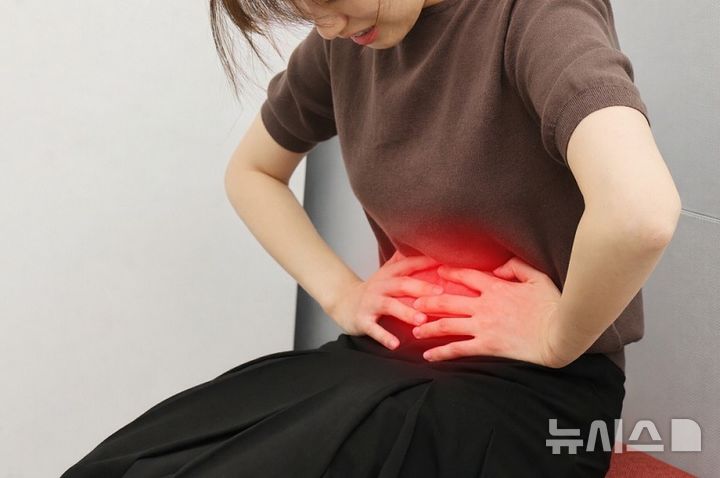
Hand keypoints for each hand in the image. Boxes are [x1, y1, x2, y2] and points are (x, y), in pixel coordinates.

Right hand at [327, 250, 444, 350]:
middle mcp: (380, 286)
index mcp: (389, 274)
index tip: (447, 262)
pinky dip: (384, 337)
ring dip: (406, 313)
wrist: (343, 302)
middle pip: (401, 284)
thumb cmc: (374, 290)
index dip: (426, 262)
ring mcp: (370, 303)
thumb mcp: (387, 272)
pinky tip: (395, 344)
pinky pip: (374, 329)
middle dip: (421, 288)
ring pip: (389, 306)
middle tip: (440, 294)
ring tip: (422, 321)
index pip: (409, 264)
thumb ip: (404, 261)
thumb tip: (427, 246)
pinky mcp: (362, 320)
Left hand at [411, 256, 567, 367]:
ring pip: (447, 325)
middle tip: (413, 301)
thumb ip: (517, 267)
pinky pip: (458, 349)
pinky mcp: (486, 346)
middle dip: (427, 300)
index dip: (450, 273)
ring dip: (428, 327)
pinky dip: (441, 352)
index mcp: (496, 287)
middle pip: (447, 301)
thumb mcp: (538, 278)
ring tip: (414, 329)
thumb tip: (498, 267)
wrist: (560, 335)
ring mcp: (483, 327)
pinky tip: (428, 356)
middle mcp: (484, 306)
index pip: (467, 276)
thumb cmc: (553, 306)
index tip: (438, 272)